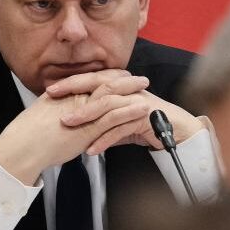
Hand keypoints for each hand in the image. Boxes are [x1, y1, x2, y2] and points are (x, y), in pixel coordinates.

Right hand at [0, 74, 149, 183]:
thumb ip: (58, 111)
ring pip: (112, 94)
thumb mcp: (45, 117)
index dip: (109, 77)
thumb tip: (63, 113)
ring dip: (132, 90)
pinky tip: (142, 109)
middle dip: (124, 79)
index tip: (121, 75)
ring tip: (146, 88)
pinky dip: (130, 110)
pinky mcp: (87, 128)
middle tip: (139, 78)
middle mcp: (75, 99)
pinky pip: (113, 116)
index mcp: (66, 95)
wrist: (22, 147)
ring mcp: (83, 113)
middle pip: (105, 82)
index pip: (91, 80)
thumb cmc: (29, 137)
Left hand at [48, 72, 204, 153]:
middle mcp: (129, 90)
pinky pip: (121, 128)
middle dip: (73, 89)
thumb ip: (103, 121)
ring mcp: (138, 103)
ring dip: (86, 115)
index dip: (71, 82)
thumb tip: (82, 129)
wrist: (179, 132)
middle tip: (51, 96)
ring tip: (66, 124)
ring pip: (108, 104)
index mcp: (122, 87)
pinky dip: (105, 139)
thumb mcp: (121, 121)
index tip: (50, 89)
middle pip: (98, 84)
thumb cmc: (149, 125)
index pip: (93, 79)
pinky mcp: (146, 118)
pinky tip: (91, 150)